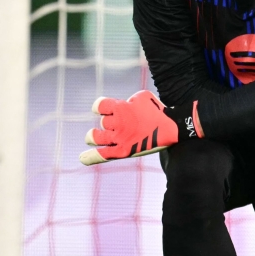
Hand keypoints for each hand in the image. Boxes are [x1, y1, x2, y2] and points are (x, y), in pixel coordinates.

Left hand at [79, 90, 198, 165]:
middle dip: (108, 124)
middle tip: (118, 126)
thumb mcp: (142, 96)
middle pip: (103, 123)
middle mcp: (118, 122)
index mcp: (121, 107)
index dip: (99, 107)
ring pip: (98, 137)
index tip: (100, 109)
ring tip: (93, 137)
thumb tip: (123, 105)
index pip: (100, 106)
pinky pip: (103, 154)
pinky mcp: (124, 151)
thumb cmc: (158, 110)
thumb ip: (128, 100)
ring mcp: (120, 138)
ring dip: (94, 137)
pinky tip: (82, 158)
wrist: (173, 127)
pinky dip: (91, 157)